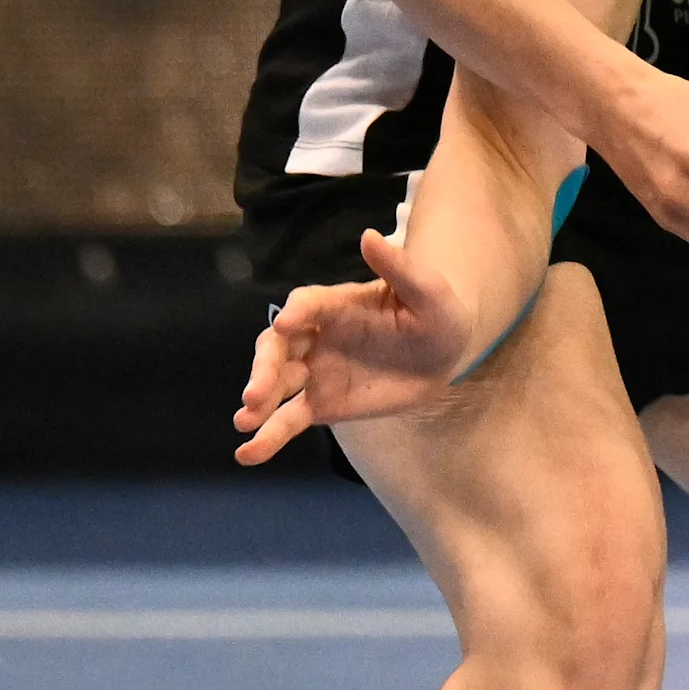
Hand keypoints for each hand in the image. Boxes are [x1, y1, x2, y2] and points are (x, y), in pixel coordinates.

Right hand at [231, 230, 483, 464]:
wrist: (444, 354)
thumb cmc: (436, 313)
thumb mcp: (428, 290)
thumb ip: (400, 267)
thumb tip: (370, 235)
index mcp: (338, 304)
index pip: (307, 304)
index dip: (297, 312)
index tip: (287, 323)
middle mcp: (317, 337)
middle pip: (278, 347)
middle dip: (264, 367)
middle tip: (255, 394)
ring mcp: (315, 371)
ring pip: (276, 384)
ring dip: (258, 400)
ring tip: (245, 421)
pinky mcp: (320, 403)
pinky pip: (288, 419)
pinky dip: (267, 437)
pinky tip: (247, 454)